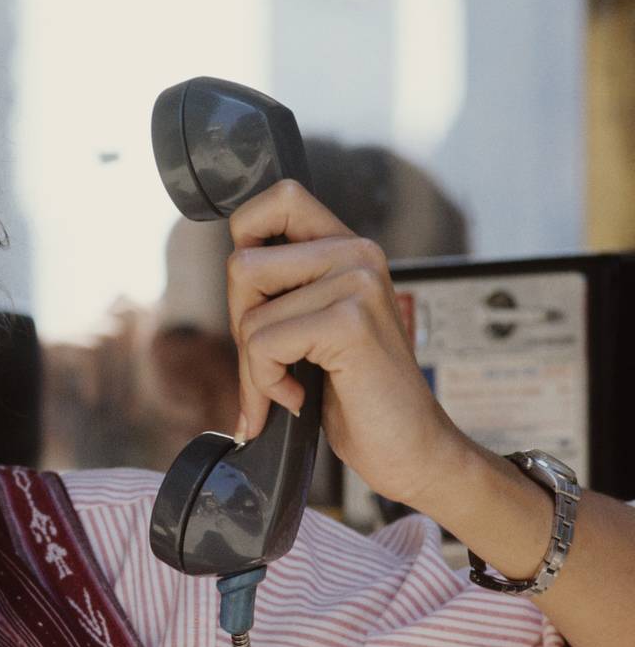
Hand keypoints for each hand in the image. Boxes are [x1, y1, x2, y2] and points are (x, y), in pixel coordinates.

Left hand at [225, 180, 468, 505]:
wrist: (412, 449)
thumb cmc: (357, 394)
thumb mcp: (315, 324)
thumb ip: (285, 288)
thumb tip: (234, 264)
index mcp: (348, 248)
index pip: (280, 197)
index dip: (247, 236)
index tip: (257, 295)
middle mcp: (356, 253)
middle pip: (242, 265)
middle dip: (241, 325)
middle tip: (273, 364)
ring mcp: (356, 283)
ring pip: (249, 314)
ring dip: (253, 367)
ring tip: (290, 387)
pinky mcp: (350, 322)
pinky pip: (263, 344)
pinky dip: (265, 385)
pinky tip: (300, 399)